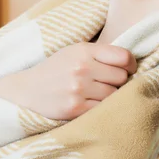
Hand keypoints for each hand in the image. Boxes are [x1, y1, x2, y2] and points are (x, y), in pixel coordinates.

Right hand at [0, 42, 136, 119]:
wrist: (27, 89)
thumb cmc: (57, 69)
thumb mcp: (75, 51)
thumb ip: (101, 53)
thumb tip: (131, 62)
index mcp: (84, 50)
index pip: (123, 56)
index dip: (131, 64)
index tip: (129, 69)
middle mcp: (82, 68)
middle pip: (121, 77)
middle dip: (119, 81)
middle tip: (108, 82)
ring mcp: (78, 88)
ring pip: (114, 94)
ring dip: (111, 95)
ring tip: (97, 93)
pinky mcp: (75, 108)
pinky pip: (103, 108)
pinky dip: (101, 107)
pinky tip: (92, 103)